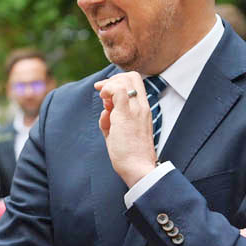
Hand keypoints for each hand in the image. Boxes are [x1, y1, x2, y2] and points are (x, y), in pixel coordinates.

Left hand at [94, 73, 156, 187]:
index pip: (135, 83)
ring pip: (125, 80)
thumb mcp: (118, 134)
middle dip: (112, 80)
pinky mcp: (126, 115)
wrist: (138, 168)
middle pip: (131, 77)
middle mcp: (142, 107)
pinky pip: (118, 91)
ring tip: (104, 102)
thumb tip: (105, 112)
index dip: (118, 82)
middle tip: (102, 92)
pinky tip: (104, 101)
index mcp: (143, 110)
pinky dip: (107, 90)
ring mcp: (136, 110)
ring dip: (109, 86)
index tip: (106, 94)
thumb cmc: (130, 156)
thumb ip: (111, 121)